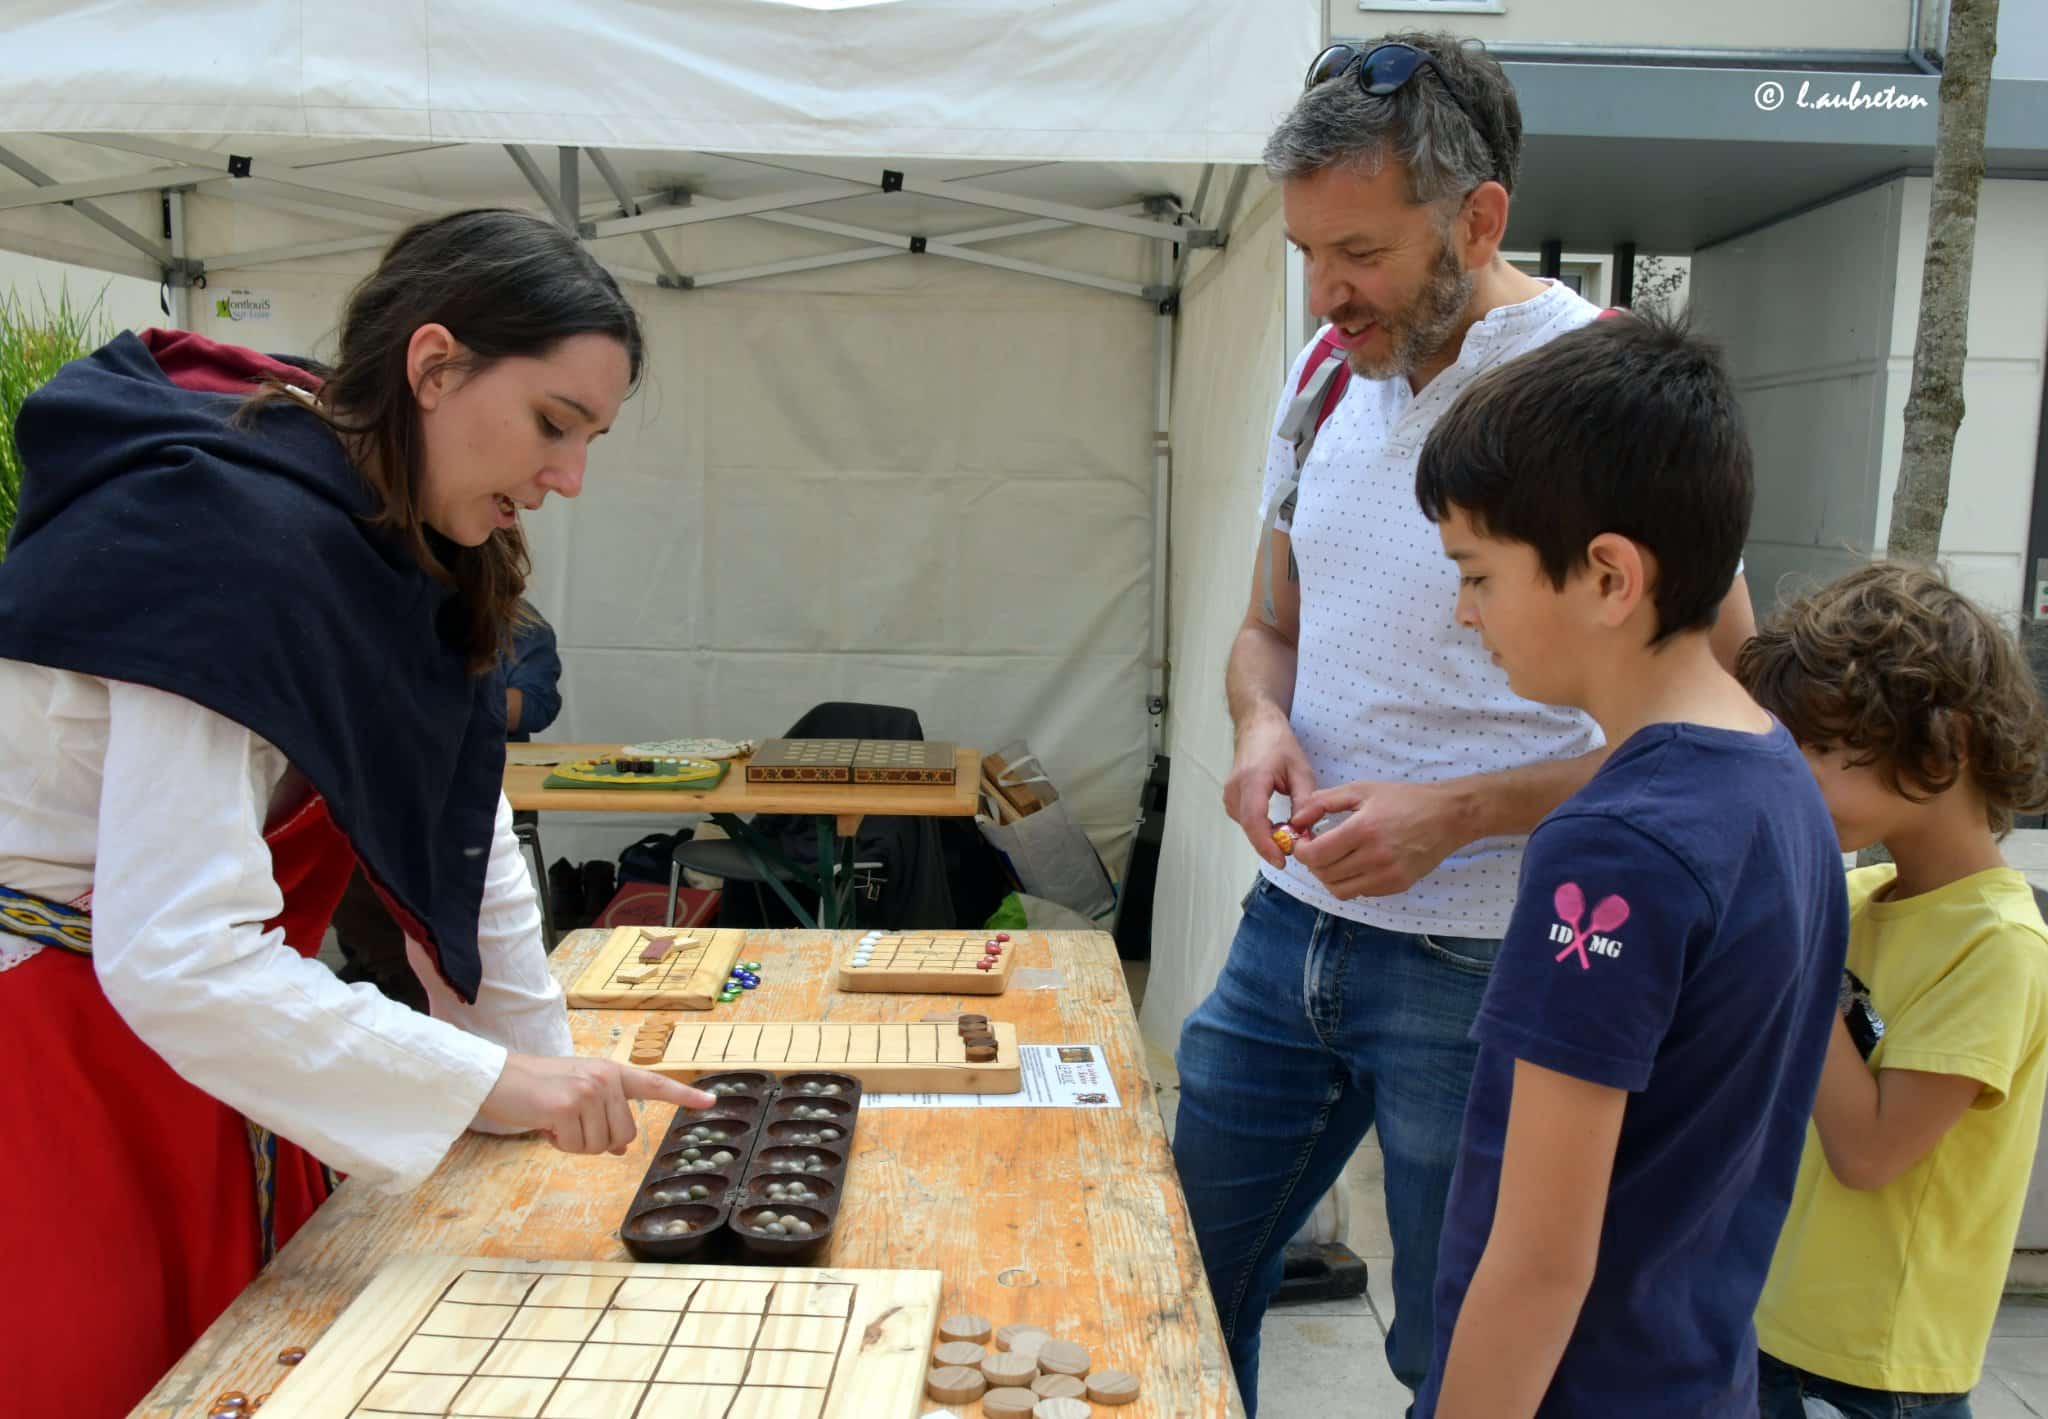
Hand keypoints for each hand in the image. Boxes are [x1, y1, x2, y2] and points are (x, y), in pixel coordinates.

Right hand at [478, 1053, 716, 1155]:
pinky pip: (577, 1147)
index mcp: (612, 1072)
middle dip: (599, 1141)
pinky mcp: (568, 1106)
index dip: (683, 1096)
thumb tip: (620, 1150)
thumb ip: (603, 1115)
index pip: (655, 1084)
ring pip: (601, 1146)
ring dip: (576, 1144)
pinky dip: (559, 1145)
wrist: (499, 1078)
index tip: (711, 1102)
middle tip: (571, 1125)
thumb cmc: (539, 1089)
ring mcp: (588, 1090)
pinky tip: (546, 1124)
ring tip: (557, 1121)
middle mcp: (606, 1078)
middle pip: (624, 1136)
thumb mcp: (577, 1097)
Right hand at [1224, 707, 1317, 866]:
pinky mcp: (1230, 798)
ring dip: (1266, 836)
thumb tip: (1303, 830)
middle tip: (1294, 851)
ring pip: (1247, 827)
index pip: (1255, 820)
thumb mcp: (1300, 770)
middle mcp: (1235, 789)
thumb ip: (1304, 801)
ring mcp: (1229, 794)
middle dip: (1271, 844)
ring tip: (1289, 836)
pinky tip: (1276, 826)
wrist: (1256, 726)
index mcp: (1253, 779)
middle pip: (1250, 828)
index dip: (1266, 844)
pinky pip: (1245, 821)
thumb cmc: (1279, 744)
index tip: (1282, 860)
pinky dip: (1260, 828)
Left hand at [1289, 780, 1471, 897]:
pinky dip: (1350, 881)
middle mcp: (1375, 857)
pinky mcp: (1397, 886)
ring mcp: (1388, 875)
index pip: (1317, 855)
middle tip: (1315, 848)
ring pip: (1340, 889)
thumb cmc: (1403, 799)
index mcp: (1363, 830)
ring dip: (1328, 876)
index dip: (1302, 851)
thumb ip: (1323, 802)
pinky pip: (1361, 892)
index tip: (1302, 842)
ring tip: (1333, 858)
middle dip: (1312, 863)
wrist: (1447, 816)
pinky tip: (1355, 863)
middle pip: (1325, 874)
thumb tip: (1296, 820)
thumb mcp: (1361, 790)